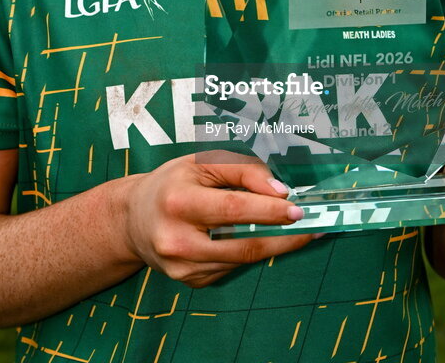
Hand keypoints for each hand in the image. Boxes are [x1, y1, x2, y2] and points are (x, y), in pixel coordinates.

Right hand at [119, 152, 313, 286]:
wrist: (133, 220)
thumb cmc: (172, 183)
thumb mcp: (202, 163)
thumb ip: (242, 170)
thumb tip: (279, 191)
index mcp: (179, 203)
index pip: (233, 210)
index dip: (268, 211)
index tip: (297, 209)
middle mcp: (178, 241)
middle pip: (244, 244)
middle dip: (284, 237)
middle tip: (311, 227)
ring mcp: (184, 268)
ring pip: (242, 259)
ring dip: (274, 246)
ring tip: (296, 231)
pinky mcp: (191, 282)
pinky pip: (231, 267)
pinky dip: (250, 253)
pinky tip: (260, 239)